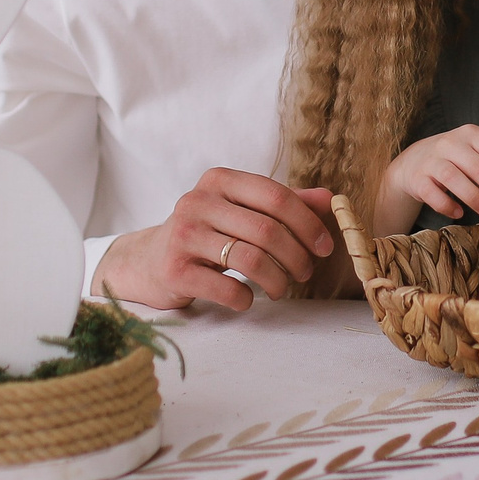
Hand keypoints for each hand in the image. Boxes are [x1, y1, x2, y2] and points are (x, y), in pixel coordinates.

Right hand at [94, 168, 337, 311]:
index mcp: (219, 180)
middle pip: (267, 230)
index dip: (308, 223)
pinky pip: (227, 289)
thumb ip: (283, 203)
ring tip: (282, 288)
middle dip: (296, 256)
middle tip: (305, 273)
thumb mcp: (241, 211)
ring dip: (278, 280)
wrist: (149, 262)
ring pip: (250, 259)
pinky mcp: (174, 270)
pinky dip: (247, 299)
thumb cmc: (206, 234)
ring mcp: (183, 235)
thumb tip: (330, 200)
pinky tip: (248, 298)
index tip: (324, 247)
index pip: (276, 196)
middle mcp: (198, 202)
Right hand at [376, 126, 478, 235]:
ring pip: (454, 177)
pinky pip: (431, 192)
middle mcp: (450, 143)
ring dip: (474, 196)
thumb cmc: (458, 158)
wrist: (414, 162)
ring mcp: (431, 160)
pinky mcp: (417, 178)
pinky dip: (446, 204)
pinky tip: (459, 214)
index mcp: (471, 134)